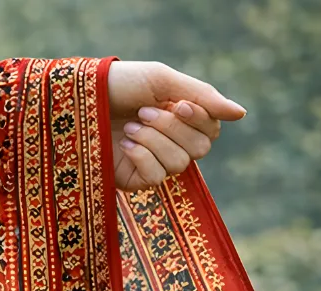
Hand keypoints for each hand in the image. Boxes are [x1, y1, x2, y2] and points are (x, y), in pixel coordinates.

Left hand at [106, 61, 245, 191]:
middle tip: (144, 112)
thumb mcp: (162, 80)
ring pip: (179, 164)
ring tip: (130, 126)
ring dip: (154, 142)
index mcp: (182, 116)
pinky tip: (125, 144)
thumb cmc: (122, 84)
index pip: (211, 129)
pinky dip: (142, 158)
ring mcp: (155, 162)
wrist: (80, 99)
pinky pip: (155, 178)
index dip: (198, 119)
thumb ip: (202, 96)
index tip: (177, 104)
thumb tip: (241, 114)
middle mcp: (173, 141)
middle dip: (171, 129)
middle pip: (200, 149)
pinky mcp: (136, 179)